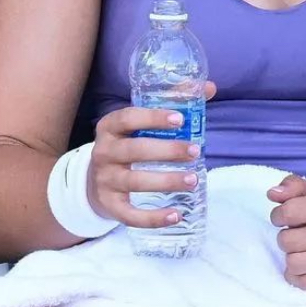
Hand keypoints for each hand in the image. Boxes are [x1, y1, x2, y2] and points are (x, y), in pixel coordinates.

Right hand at [88, 82, 217, 228]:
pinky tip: (176, 215)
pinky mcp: (110, 205)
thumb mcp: (138, 125)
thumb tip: (209, 88)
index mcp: (109, 128)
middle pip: (134, 151)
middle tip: (194, 151)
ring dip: (165, 181)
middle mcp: (103, 153)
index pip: (127, 118)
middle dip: (166, 151)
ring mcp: (105, 180)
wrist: (95, 180)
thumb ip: (172, 104)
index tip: (180, 119)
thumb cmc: (127, 145)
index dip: (152, 118)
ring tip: (193, 180)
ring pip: (135, 182)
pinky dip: (153, 218)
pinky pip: (130, 215)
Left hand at [268, 174, 305, 289]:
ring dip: (290, 257)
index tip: (283, 218)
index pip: (290, 212)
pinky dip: (297, 275)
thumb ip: (294, 187)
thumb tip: (272, 194)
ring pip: (294, 263)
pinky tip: (303, 266)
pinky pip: (305, 283)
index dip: (278, 215)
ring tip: (300, 250)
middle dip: (284, 237)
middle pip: (288, 241)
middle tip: (294, 235)